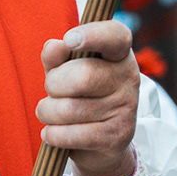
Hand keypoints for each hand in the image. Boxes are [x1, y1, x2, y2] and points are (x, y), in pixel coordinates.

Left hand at [38, 21, 138, 175]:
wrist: (100, 141)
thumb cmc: (79, 95)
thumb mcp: (65, 69)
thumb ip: (57, 56)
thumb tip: (53, 47)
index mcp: (119, 54)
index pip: (115, 36)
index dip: (93, 34)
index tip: (69, 39)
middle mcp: (128, 78)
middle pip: (83, 76)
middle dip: (53, 84)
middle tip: (51, 91)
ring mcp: (125, 109)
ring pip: (70, 109)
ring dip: (47, 112)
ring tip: (49, 112)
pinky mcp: (115, 137)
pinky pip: (71, 135)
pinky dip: (52, 135)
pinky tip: (52, 132)